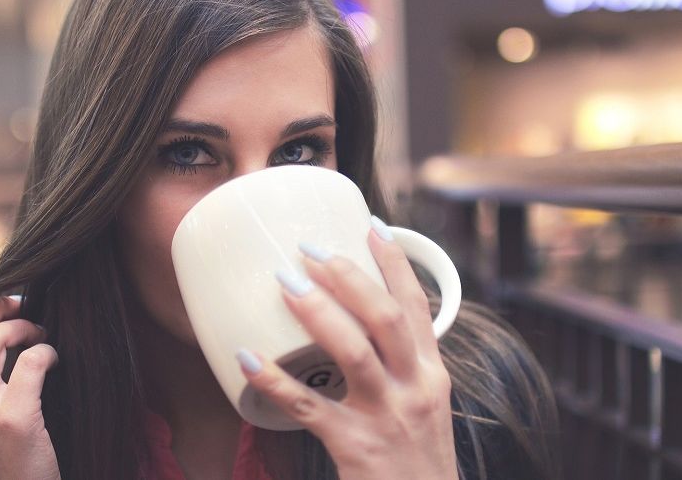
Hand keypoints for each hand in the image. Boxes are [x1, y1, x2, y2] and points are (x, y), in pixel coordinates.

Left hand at [240, 226, 458, 479]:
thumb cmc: (417, 462)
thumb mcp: (424, 408)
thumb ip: (400, 369)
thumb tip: (357, 328)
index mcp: (432, 374)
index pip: (417, 306)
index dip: (395, 263)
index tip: (371, 226)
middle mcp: (416, 389)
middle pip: (386, 318)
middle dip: (349, 277)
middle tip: (311, 249)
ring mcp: (387, 418)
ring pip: (355, 352)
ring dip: (319, 312)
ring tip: (286, 283)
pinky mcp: (357, 447)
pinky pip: (309, 406)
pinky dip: (276, 381)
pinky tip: (249, 359)